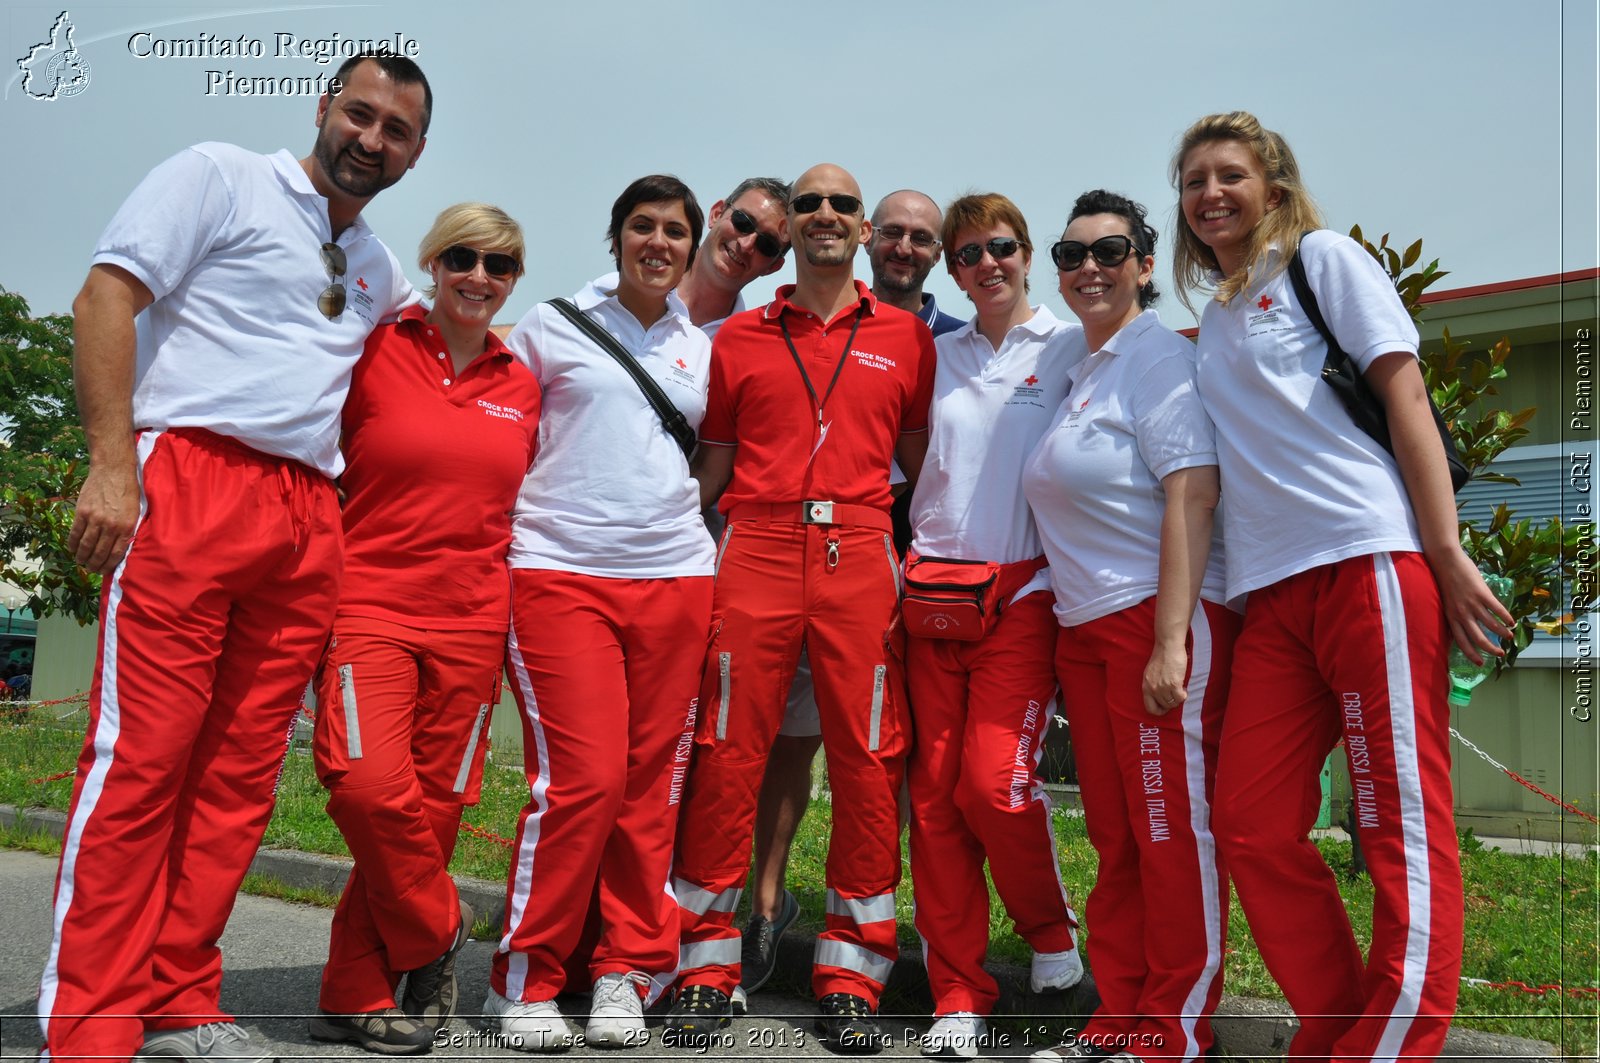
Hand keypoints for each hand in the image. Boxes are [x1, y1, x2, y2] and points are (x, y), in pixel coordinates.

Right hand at [68, 462, 139, 574]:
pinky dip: (73, 544)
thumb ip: (128, 530)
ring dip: (82, 557)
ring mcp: (95, 519)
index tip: (103, 571)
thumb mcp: (136, 512)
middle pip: (99, 552)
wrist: (114, 470)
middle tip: (91, 569)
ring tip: (81, 562)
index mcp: (127, 527)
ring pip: (86, 545)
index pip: (116, 554)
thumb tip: (121, 549)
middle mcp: (111, 525)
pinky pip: (75, 533)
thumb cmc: (128, 491)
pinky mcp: (82, 512)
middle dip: (94, 565)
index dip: (108, 565)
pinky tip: (73, 549)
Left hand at [1141, 639, 1188, 715]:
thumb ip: (1153, 685)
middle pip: (1164, 706)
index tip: (1165, 708)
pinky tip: (1184, 688)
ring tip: (1180, 690)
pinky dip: (1184, 695)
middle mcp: (1153, 688)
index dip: (1159, 711)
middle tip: (1175, 695)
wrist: (1168, 646)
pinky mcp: (1174, 684)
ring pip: (1173, 703)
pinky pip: (1180, 698)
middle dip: (1171, 703)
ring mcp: (1163, 687)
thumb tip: (1159, 697)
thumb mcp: (1150, 673)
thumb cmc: (1161, 657)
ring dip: (1178, 699)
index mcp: (1145, 686)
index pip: (1150, 708)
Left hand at [1432, 546, 1513, 665]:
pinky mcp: (1482, 593)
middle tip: (1500, 654)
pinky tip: (1512, 622)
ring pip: (1490, 625)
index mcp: (1451, 617)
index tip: (1481, 663)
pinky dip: (1506, 617)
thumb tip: (1465, 627)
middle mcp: (1461, 613)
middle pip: (1477, 638)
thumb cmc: (1446, 581)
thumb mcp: (1447, 603)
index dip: (1471, 654)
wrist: (1445, 561)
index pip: (1461, 641)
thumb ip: (1456, 615)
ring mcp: (1471, 604)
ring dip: (1502, 633)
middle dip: (1490, 649)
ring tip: (1510, 637)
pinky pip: (1497, 610)